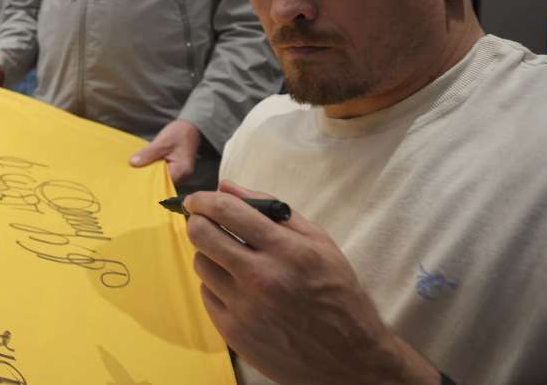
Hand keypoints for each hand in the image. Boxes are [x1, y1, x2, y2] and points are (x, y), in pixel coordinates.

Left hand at [129, 118, 199, 181]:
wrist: (191, 128)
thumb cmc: (180, 133)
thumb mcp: (162, 141)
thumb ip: (148, 153)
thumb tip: (133, 163)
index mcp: (182, 170)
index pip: (162, 182)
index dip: (147, 180)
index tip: (133, 178)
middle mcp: (182, 177)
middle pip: (161, 182)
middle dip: (146, 178)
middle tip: (131, 174)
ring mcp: (179, 175)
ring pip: (160, 177)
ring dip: (149, 173)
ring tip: (135, 170)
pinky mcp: (174, 171)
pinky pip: (161, 173)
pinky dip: (153, 169)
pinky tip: (143, 166)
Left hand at [185, 181, 438, 384]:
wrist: (350, 358)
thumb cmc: (337, 293)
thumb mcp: (319, 243)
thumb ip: (271, 209)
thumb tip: (226, 187)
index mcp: (286, 250)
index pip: (226, 211)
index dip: (203, 199)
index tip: (197, 199)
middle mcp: (261, 278)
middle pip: (200, 235)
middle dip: (198, 222)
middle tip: (205, 222)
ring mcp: (244, 308)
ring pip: (200, 264)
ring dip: (210, 255)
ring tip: (231, 260)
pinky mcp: (233, 333)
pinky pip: (206, 295)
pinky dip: (216, 286)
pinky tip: (238, 288)